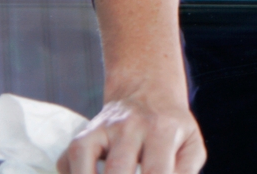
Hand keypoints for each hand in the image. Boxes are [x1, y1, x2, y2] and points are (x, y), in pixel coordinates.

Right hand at [56, 87, 205, 173]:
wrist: (147, 91)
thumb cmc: (171, 128)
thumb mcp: (190, 145)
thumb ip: (185, 172)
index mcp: (163, 129)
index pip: (155, 172)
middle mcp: (130, 126)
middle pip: (117, 171)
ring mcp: (102, 129)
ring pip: (85, 166)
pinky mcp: (82, 135)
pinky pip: (66, 163)